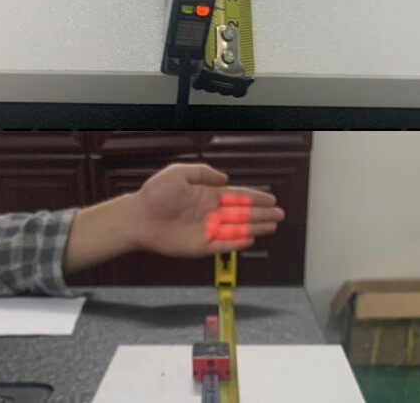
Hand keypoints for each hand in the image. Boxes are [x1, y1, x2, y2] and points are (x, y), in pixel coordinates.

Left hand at [127, 163, 283, 257]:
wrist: (139, 216)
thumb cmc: (156, 193)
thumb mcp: (180, 173)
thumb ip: (203, 173)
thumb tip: (225, 179)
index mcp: (207, 194)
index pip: (237, 196)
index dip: (255, 198)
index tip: (271, 198)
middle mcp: (210, 212)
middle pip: (241, 214)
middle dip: (261, 214)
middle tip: (280, 214)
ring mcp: (206, 230)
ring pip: (236, 229)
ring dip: (254, 228)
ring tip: (272, 226)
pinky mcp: (199, 246)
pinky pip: (222, 245)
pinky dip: (236, 243)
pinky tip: (249, 239)